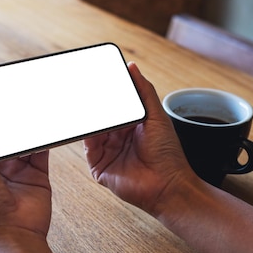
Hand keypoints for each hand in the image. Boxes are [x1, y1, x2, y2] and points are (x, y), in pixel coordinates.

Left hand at [0, 100, 57, 252]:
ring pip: (22, 137)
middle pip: (1, 132)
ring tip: (28, 104)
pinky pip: (41, 149)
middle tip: (11, 93)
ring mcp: (17, 168)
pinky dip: (42, 136)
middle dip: (6, 115)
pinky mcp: (37, 172)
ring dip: (25, 124)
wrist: (16, 235)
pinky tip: (44, 123)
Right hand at [83, 62, 196, 215]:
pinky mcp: (99, 166)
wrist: (168, 185)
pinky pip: (88, 147)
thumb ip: (144, 91)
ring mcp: (107, 151)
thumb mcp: (156, 115)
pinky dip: (86, 134)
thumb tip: (132, 67)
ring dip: (88, 117)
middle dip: (93, 103)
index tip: (98, 77)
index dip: (106, 92)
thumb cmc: (168, 154)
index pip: (113, 104)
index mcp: (130, 124)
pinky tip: (87, 123)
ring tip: (84, 102)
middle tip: (85, 87)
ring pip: (91, 130)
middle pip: (99, 116)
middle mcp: (116, 137)